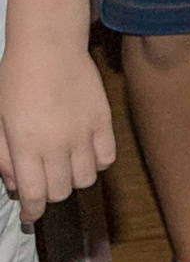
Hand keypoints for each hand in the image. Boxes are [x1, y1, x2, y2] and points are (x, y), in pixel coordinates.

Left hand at [0, 33, 115, 226]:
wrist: (48, 46)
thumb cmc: (14, 79)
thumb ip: (3, 156)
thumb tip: (14, 184)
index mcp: (26, 146)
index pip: (34, 195)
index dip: (33, 211)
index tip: (31, 215)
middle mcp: (57, 144)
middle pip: (62, 190)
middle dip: (51, 195)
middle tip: (44, 185)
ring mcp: (84, 133)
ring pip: (86, 178)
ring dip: (74, 180)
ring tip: (65, 169)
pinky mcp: (104, 120)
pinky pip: (107, 156)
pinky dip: (97, 162)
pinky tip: (85, 154)